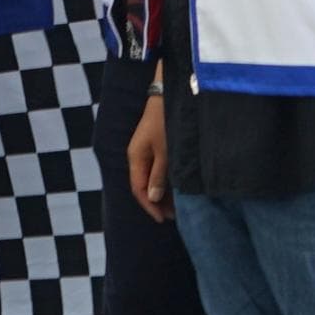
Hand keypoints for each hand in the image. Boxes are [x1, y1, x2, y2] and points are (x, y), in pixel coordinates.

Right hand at [127, 99, 172, 223]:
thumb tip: (152, 198)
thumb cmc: (165, 123)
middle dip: (157, 203)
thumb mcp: (165, 152)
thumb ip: (158, 176)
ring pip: (151, 178)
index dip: (151, 206)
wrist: (168, 95)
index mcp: (135, 158)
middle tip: (174, 216)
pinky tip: (177, 186)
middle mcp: (138, 156)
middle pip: (144, 186)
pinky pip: (157, 169)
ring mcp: (146, 150)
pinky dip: (166, 181)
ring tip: (178, 205)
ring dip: (163, 193)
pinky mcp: (155, 145)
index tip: (164, 219)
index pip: (139, 190)